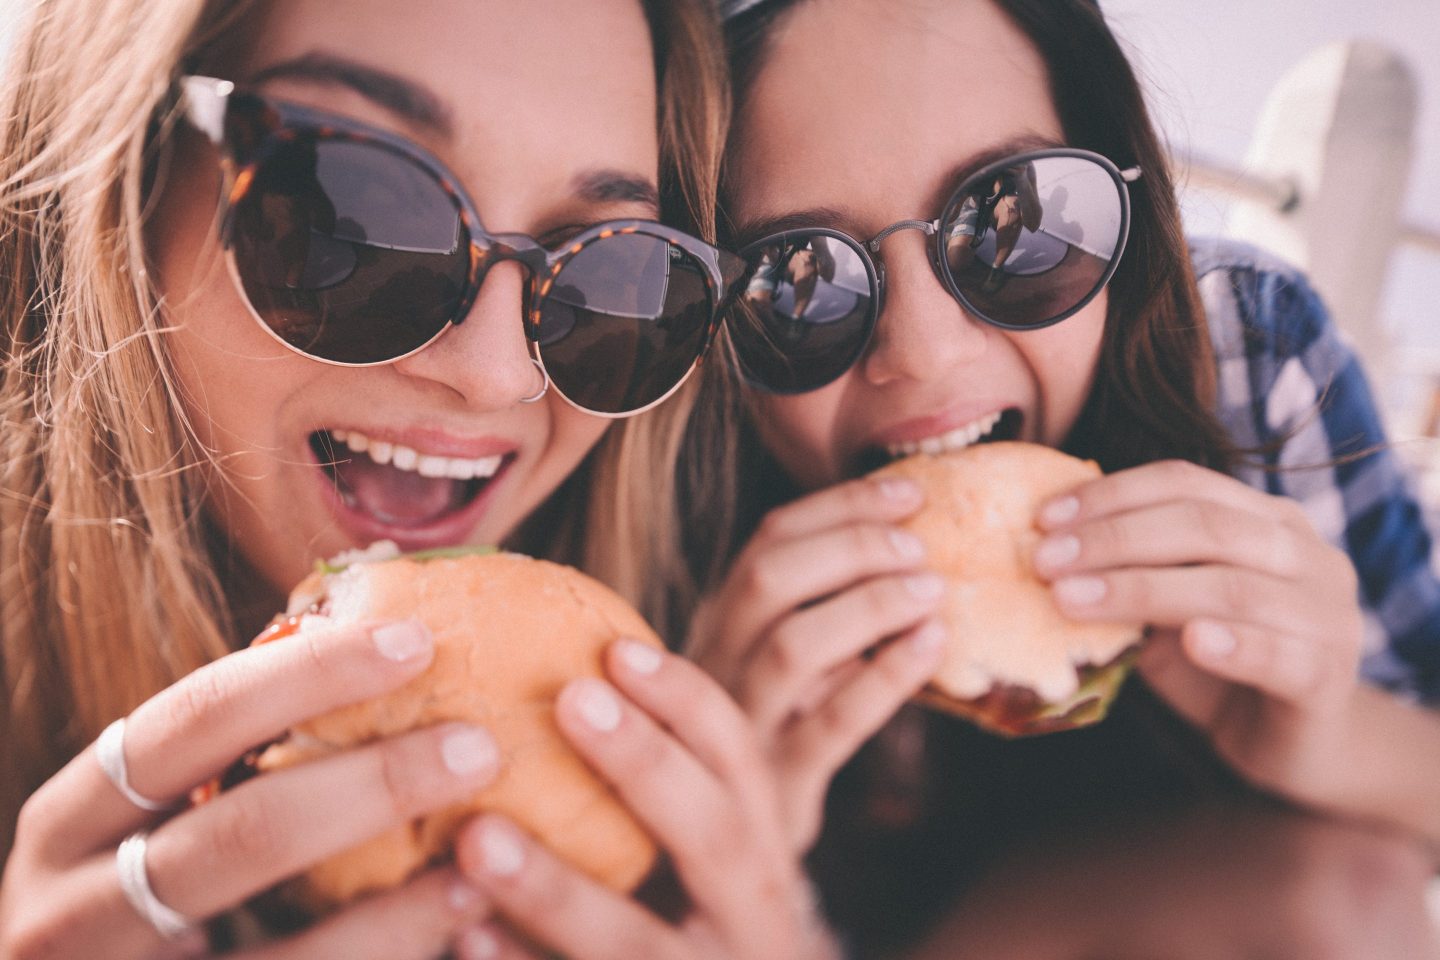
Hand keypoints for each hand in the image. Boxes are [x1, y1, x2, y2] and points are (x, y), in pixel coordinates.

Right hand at [0, 619, 496, 959]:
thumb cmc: (145, 890)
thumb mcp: (155, 821)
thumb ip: (236, 756)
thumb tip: (396, 651)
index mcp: (71, 818)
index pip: (191, 720)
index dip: (305, 673)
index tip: (416, 639)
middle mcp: (71, 909)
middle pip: (240, 832)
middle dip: (373, 783)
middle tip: (477, 746)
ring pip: (281, 952)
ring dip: (397, 906)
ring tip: (483, 857)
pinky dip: (384, 953)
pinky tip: (454, 916)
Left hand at [451, 641, 841, 959]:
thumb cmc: (682, 922)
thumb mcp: (700, 858)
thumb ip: (652, 785)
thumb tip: (548, 676)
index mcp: (759, 849)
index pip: (739, 758)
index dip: (687, 700)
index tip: (616, 650)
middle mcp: (750, 917)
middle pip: (714, 835)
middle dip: (646, 763)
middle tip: (568, 699)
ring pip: (632, 943)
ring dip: (553, 887)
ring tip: (475, 837)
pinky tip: (463, 939)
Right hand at [686, 476, 947, 852]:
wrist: (720, 850)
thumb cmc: (772, 736)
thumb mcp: (775, 665)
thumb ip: (817, 609)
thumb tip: (911, 537)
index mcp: (718, 623)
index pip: (767, 541)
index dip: (840, 505)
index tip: (910, 489)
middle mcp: (717, 664)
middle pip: (769, 580)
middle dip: (852, 545)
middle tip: (919, 543)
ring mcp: (743, 725)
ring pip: (794, 645)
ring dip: (869, 604)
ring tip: (932, 589)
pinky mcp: (780, 783)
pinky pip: (834, 725)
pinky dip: (888, 678)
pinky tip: (932, 647)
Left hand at [1031, 458, 1364, 806]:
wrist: (1296, 742)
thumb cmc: (1219, 664)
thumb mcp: (1166, 611)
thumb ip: (1129, 575)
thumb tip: (1044, 551)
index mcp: (1268, 520)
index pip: (1187, 483)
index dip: (1112, 494)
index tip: (1044, 518)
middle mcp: (1306, 554)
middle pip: (1206, 526)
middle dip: (1114, 539)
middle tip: (1045, 562)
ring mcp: (1326, 614)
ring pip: (1234, 587)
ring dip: (1144, 589)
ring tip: (1073, 600)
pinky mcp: (1327, 676)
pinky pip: (1281, 654)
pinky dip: (1234, 644)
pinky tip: (1191, 643)